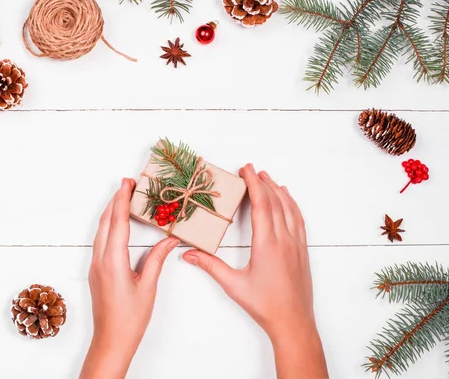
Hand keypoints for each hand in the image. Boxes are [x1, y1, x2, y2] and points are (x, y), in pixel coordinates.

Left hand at [80, 178, 178, 378]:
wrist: (111, 341)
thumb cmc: (130, 318)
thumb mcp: (148, 287)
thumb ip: (157, 259)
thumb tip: (170, 239)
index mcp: (113, 261)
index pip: (118, 222)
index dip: (123, 200)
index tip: (128, 183)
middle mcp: (100, 259)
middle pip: (106, 222)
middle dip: (115, 199)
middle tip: (128, 183)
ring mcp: (95, 265)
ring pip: (101, 230)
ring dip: (111, 212)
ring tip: (123, 197)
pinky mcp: (95, 271)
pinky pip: (100, 240)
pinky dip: (109, 226)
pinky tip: (117, 223)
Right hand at [182, 164, 327, 378]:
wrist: (293, 322)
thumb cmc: (264, 305)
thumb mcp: (234, 285)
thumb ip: (210, 266)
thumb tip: (189, 254)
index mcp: (267, 245)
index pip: (262, 205)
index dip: (254, 185)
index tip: (247, 170)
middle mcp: (284, 240)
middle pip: (276, 202)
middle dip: (263, 182)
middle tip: (251, 169)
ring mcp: (296, 244)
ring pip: (290, 209)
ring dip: (279, 190)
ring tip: (268, 178)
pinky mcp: (302, 251)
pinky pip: (299, 220)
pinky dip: (292, 205)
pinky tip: (288, 200)